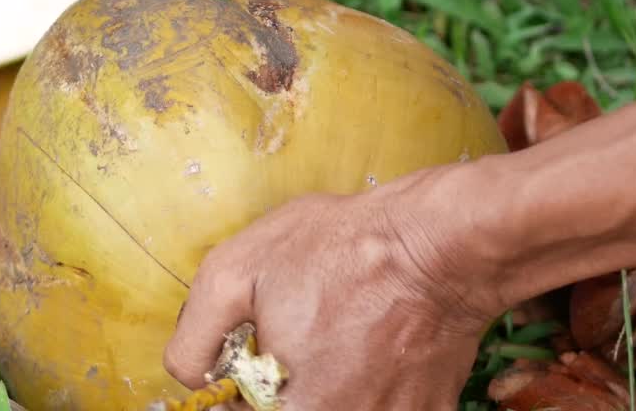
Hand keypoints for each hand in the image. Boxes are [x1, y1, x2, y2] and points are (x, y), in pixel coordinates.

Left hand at [162, 167, 500, 409]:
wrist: (442, 242)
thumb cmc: (344, 249)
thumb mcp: (237, 269)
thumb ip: (195, 336)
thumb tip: (193, 374)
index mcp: (295, 410)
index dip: (241, 388)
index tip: (254, 356)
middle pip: (296, 408)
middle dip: (285, 383)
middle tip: (301, 335)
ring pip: (342, 405)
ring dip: (332, 381)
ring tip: (345, 330)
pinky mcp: (431, 409)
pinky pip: (385, 402)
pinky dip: (377, 378)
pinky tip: (381, 337)